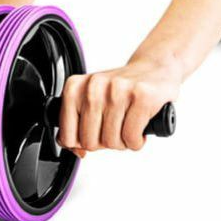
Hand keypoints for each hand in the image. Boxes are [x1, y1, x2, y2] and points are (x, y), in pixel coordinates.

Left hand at [56, 58, 181, 157]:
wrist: (153, 69)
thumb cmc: (120, 90)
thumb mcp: (91, 101)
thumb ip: (77, 126)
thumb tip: (77, 151)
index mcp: (75, 87)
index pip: (67, 136)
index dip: (82, 144)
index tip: (94, 134)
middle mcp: (94, 86)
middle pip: (90, 142)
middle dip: (104, 143)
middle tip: (114, 129)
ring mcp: (118, 89)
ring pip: (111, 142)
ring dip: (122, 142)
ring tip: (128, 125)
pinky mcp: (141, 96)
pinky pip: (131, 138)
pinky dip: (136, 141)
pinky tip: (139, 127)